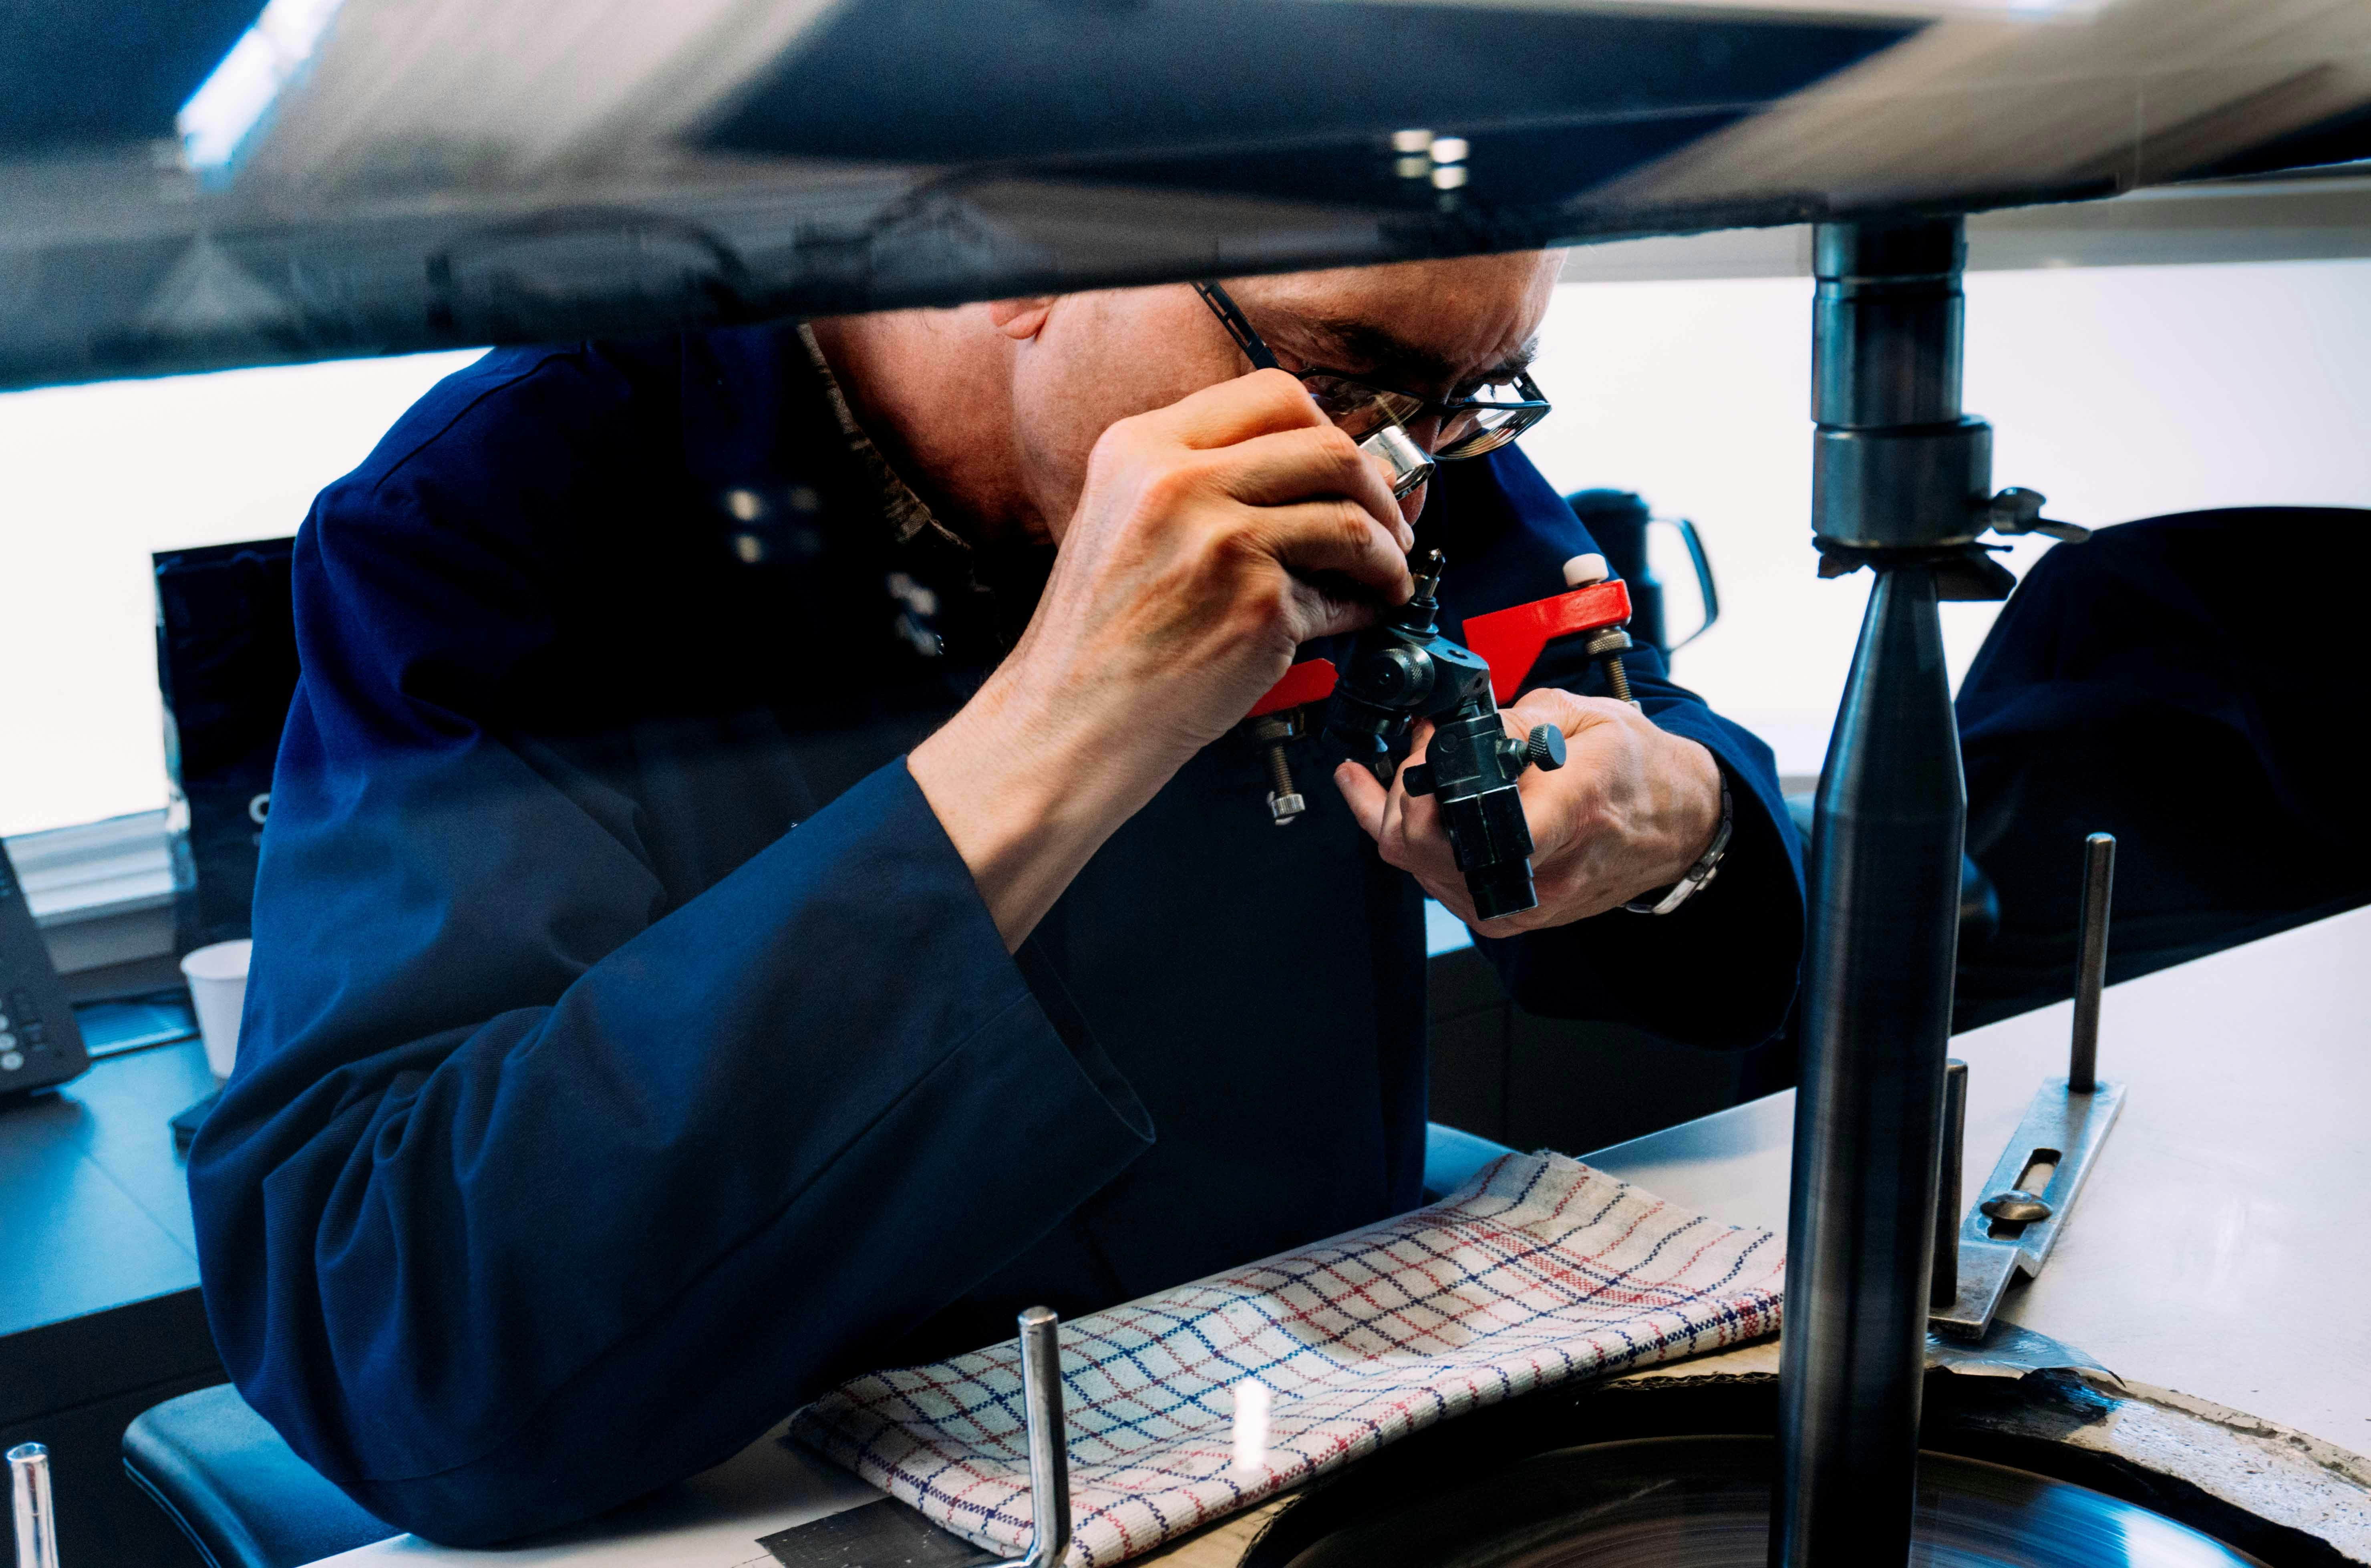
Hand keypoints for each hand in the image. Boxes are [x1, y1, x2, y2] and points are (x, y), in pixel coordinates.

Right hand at [912, 369, 1412, 945]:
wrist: (1069, 719)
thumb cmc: (1100, 633)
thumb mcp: (1123, 518)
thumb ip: (1199, 477)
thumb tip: (1310, 464)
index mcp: (1143, 448)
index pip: (1273, 395)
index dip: (1329, 426)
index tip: (1345, 463)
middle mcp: (1180, 483)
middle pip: (1329, 447)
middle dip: (1378, 488)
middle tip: (1389, 522)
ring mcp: (1222, 543)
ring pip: (1352, 519)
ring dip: (1389, 552)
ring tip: (1386, 575)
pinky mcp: (1258, 606)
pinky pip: (1343, 595)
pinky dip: (1364, 607)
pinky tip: (1354, 617)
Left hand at [1334, 688, 1723, 935]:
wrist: (1678, 823)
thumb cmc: (1639, 771)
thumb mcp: (1586, 717)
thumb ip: (1515, 722)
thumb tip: (1455, 735)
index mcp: (1567, 815)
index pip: (1475, 830)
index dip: (1427, 787)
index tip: (1428, 745)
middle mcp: (1540, 874)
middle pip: (1422, 851)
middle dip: (1400, 790)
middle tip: (1419, 747)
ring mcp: (1521, 904)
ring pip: (1416, 869)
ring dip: (1399, 813)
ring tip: (1417, 767)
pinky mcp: (1509, 915)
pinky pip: (1434, 883)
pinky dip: (1411, 842)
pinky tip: (1399, 805)